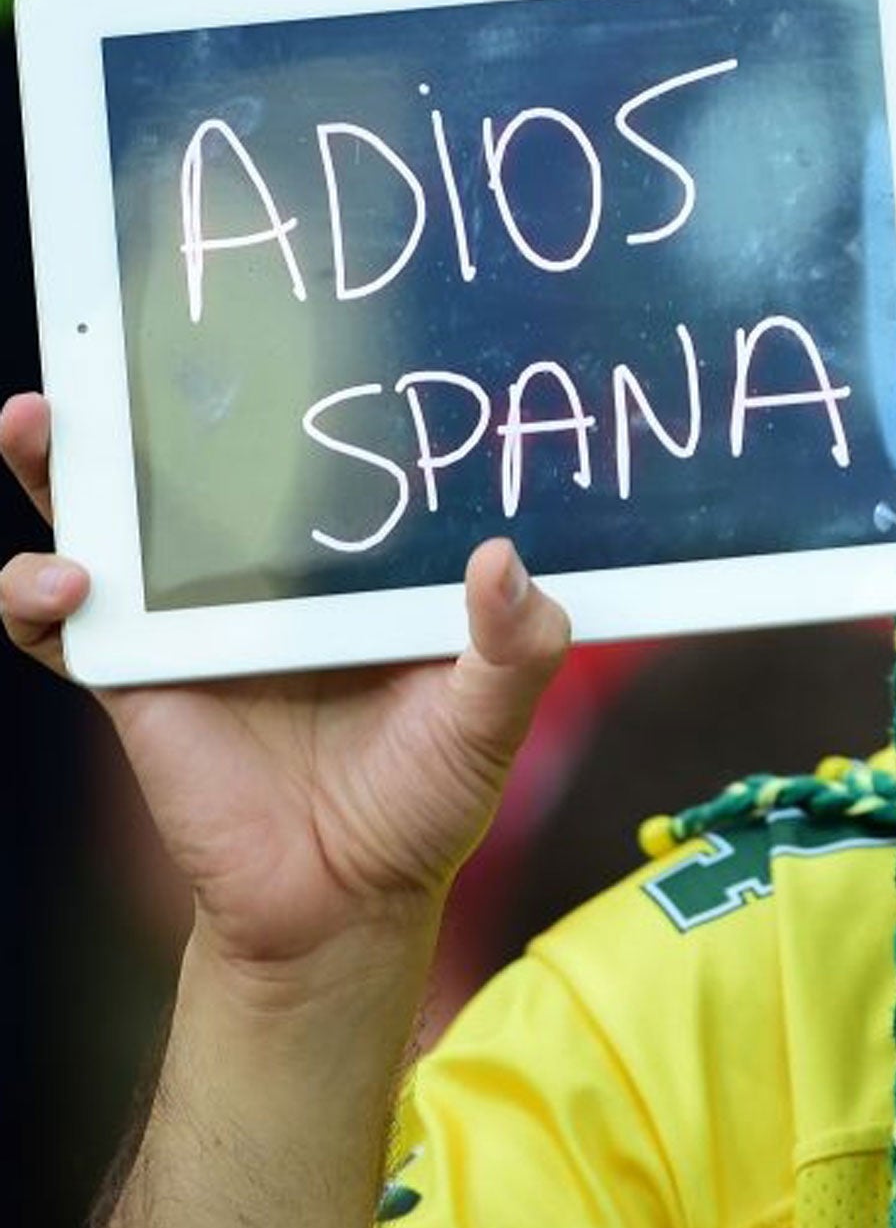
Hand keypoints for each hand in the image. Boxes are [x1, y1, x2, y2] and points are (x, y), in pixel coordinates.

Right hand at [0, 391, 570, 993]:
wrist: (344, 903)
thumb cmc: (424, 802)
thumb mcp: (488, 721)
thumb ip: (515, 647)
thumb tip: (504, 561)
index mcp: (347, 567)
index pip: (310, 461)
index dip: (284, 393)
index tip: (272, 324)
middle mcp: (263, 579)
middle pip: (191, 469)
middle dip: (144, 397)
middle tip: (118, 336)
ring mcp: (190, 623)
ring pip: (107, 523)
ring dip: (62, 465)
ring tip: (45, 419)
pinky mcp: (132, 679)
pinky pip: (61, 624)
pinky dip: (39, 591)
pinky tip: (65, 577)